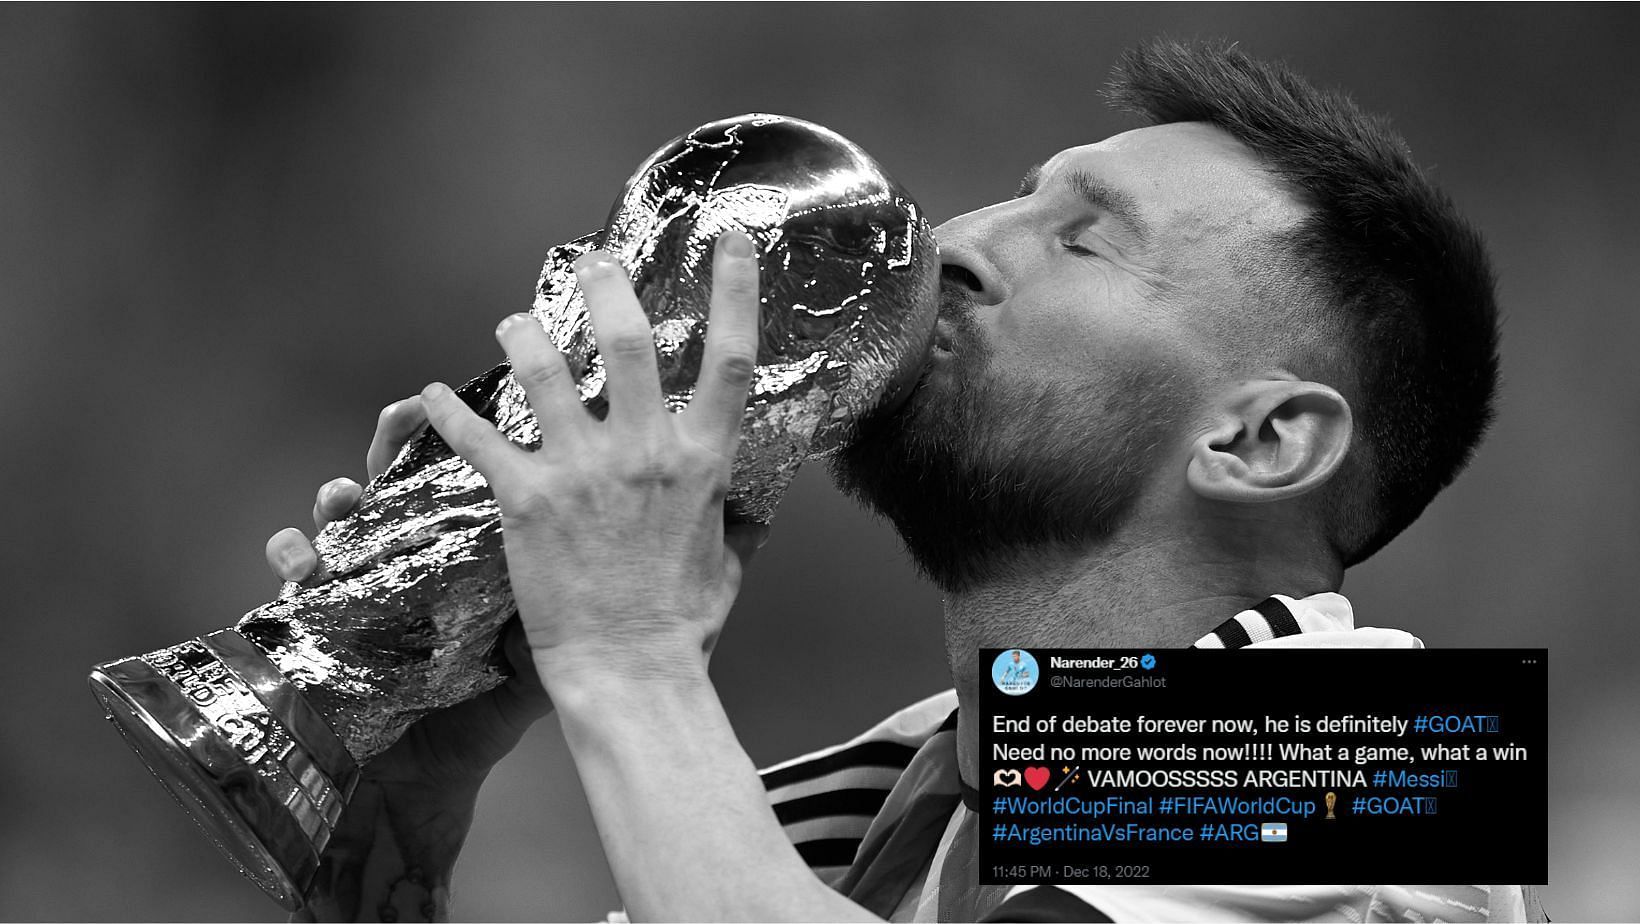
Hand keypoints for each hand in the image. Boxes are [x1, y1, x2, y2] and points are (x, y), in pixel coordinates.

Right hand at [263, 398, 551, 790]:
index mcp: (463, 554)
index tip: (482, 405)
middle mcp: (409, 555)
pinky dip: (291, 553)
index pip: (463, 480)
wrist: (424, 785)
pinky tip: (302, 559)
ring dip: (338, 494)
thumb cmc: (480, 716)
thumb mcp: (530, 665)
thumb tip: (604, 580)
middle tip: (405, 413)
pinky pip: (293, 573)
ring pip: (342, 513)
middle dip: (397, 438)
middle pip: (400, 476)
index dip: (466, 438)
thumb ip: (560, 619)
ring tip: (344, 494)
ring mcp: (359, 580)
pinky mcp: (316, 615)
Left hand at [420, 231, 766, 692]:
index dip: (736, 289)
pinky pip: (480, 439)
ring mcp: (585, 472)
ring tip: (512, 323)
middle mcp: (647, 452)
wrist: (629, 673)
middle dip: (607, 287)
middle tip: (590, 261)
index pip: (730, 358)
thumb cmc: (682, 626)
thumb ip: (735, 520)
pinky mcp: (527, 501)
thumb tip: (754, 505)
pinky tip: (430, 397)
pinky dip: (449, 414)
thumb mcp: (727, 563)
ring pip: (544, 370)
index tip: (731, 238)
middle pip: (627, 340)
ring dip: (523, 335)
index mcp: (702, 461)